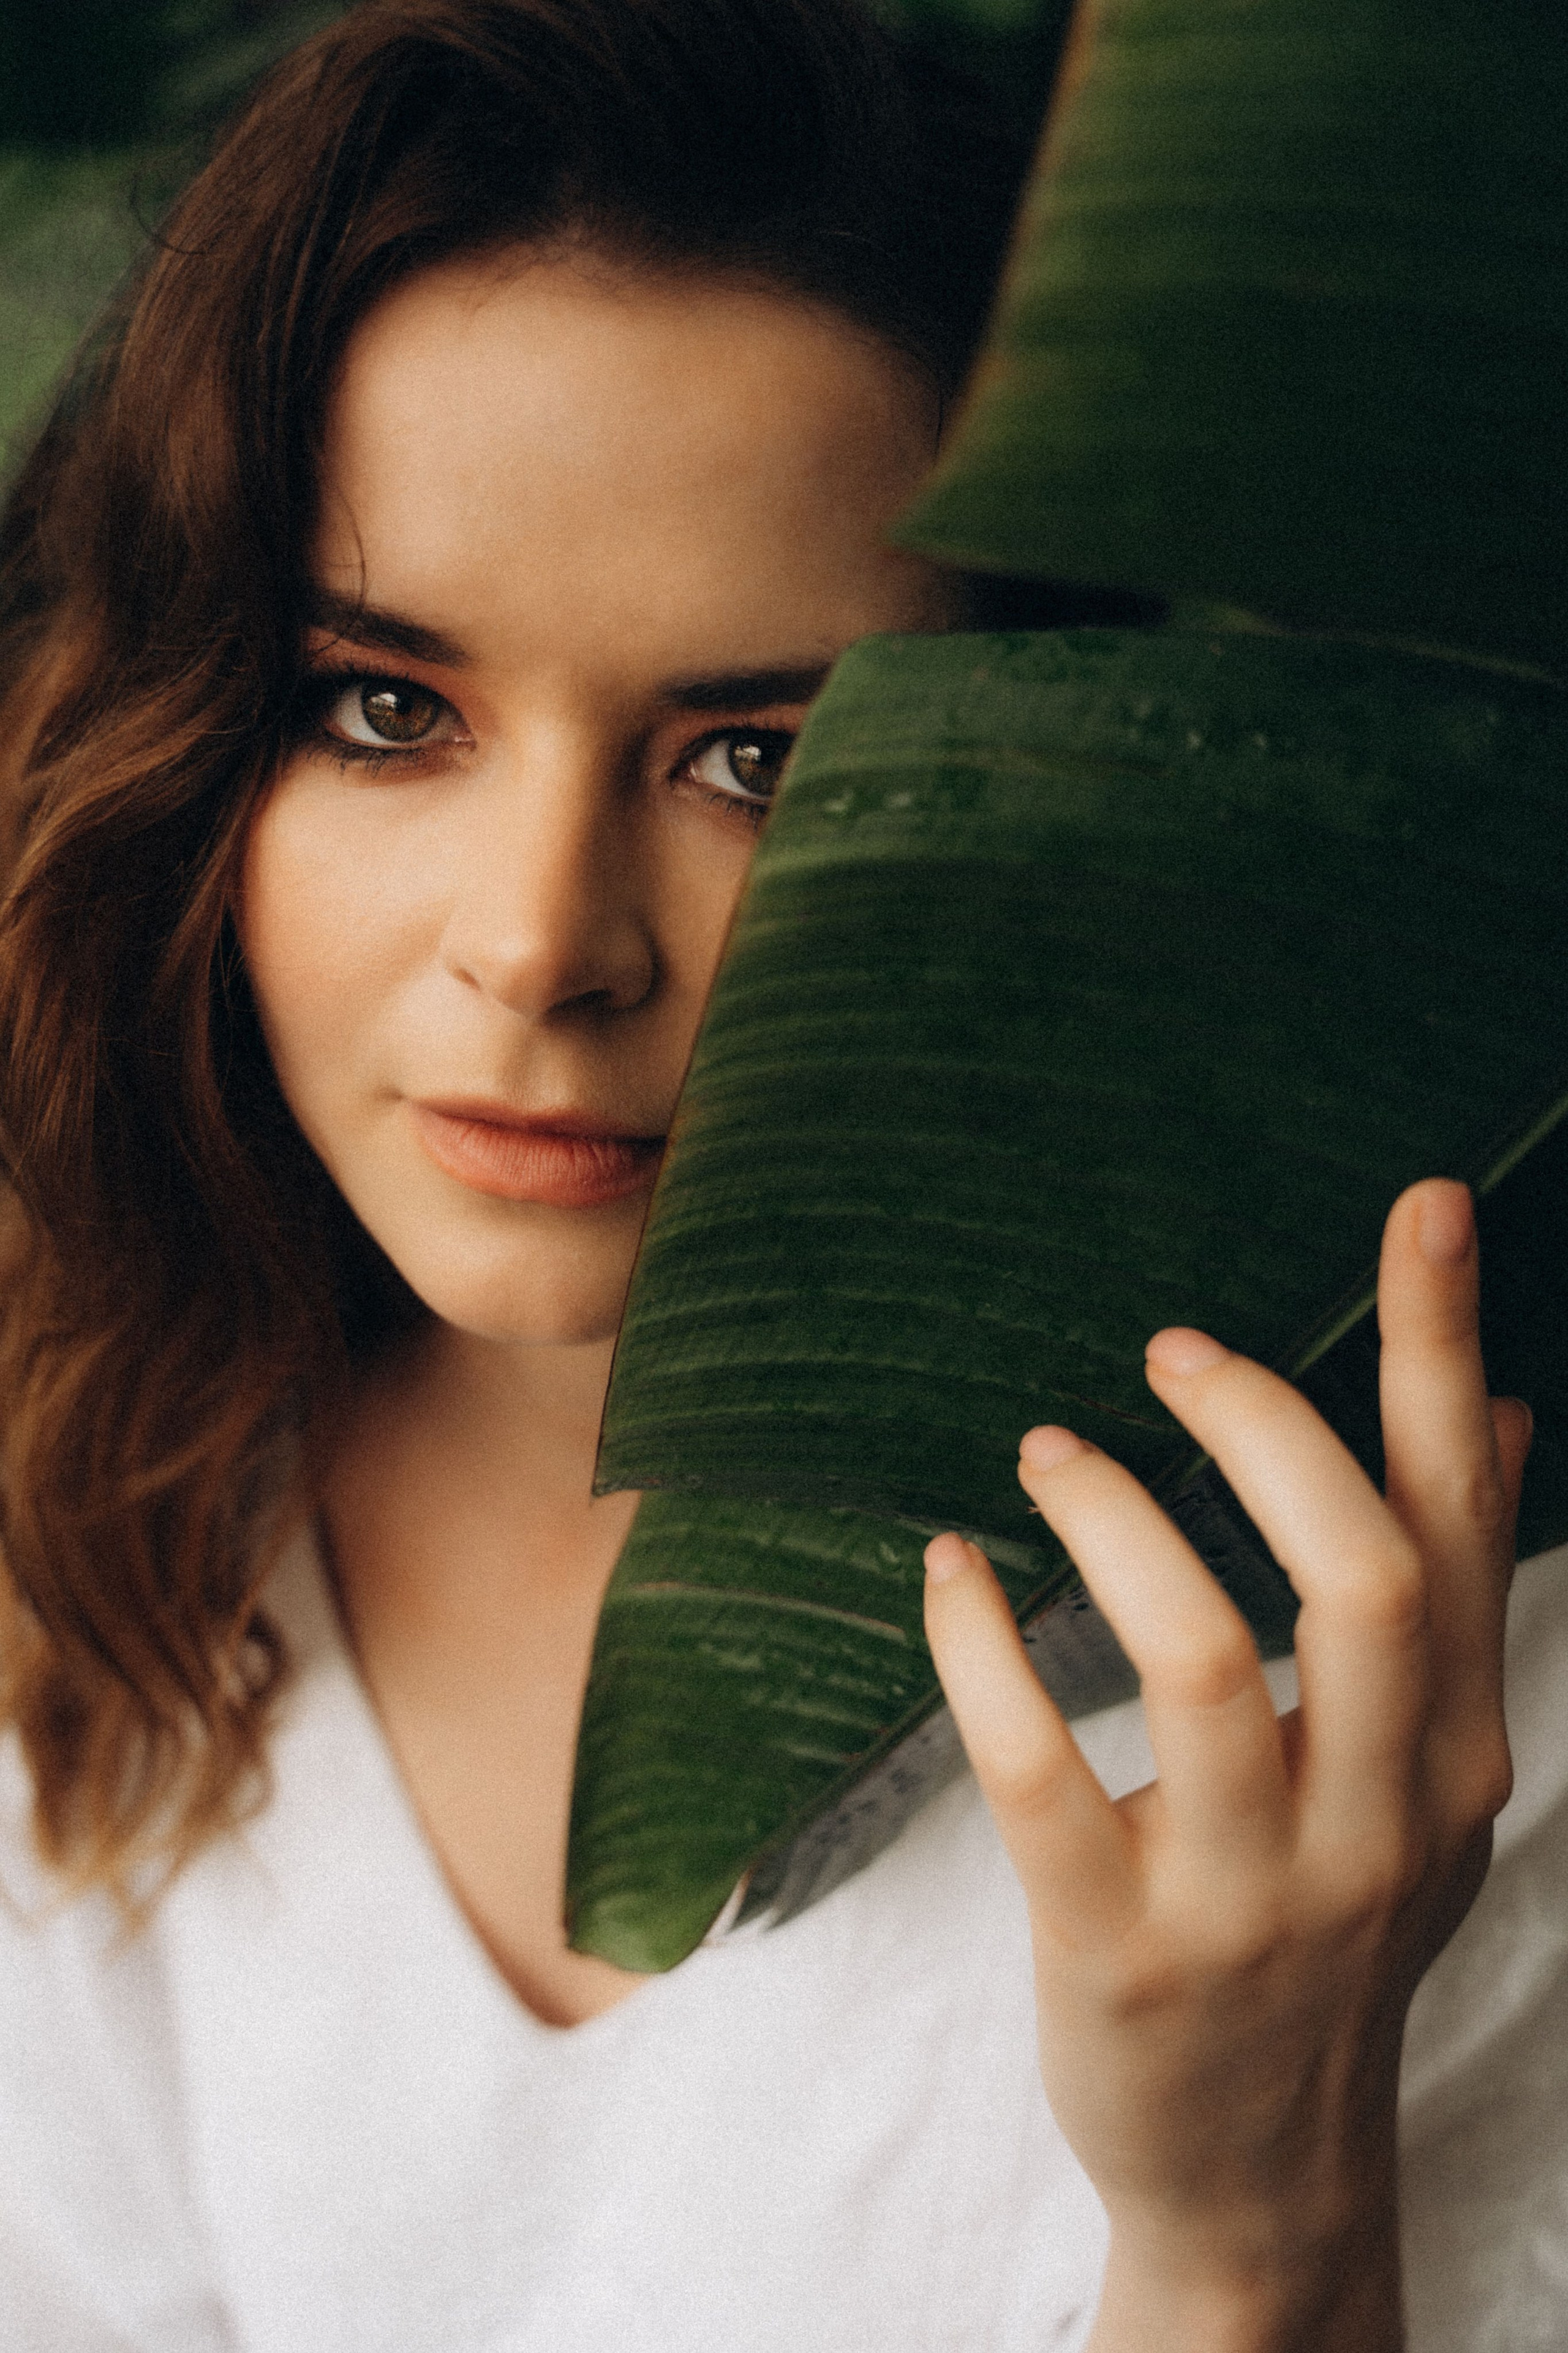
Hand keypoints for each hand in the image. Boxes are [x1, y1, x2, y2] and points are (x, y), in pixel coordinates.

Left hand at [923, 1179, 1530, 2352]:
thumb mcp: (1424, 1774)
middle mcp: (1376, 1815)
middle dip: (1268, 1426)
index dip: (1436, 1353)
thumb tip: (1485, 1414)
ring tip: (1046, 1450)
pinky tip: (949, 1568)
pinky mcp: (1117, 1946)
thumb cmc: (1332, 1925)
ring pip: (1200, 1655)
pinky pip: (1036, 1768)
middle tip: (1175, 1346)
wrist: (1262, 2170)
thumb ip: (1445, 1597)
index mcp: (1455, 1751)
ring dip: (1114, 1522)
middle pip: (1354, 1572)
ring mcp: (1251, 1892)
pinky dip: (980, 1645)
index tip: (1419, 1206)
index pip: (1453, 1521)